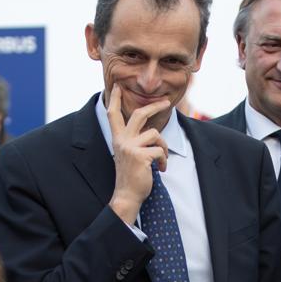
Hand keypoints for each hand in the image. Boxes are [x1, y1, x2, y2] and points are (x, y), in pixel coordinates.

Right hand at [106, 84, 169, 223]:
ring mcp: (131, 147)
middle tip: (167, 102)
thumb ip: (134, 141)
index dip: (115, 99)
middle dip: (154, 106)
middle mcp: (122, 140)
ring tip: (161, 160)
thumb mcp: (128, 154)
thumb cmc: (130, 176)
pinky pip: (160, 150)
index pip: (113, 114)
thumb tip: (150, 131)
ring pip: (156, 134)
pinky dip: (164, 160)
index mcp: (118, 139)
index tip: (116, 86)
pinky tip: (161, 169)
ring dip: (164, 147)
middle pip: (138, 114)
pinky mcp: (141, 156)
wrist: (127, 195)